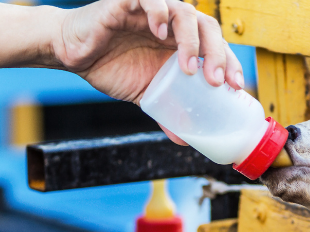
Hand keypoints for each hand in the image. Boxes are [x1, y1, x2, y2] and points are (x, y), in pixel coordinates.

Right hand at [51, 0, 243, 144]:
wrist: (73, 54)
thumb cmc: (111, 66)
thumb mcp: (146, 93)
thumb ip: (167, 111)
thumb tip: (185, 140)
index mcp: (181, 42)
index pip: (217, 46)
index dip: (230, 63)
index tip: (235, 86)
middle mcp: (172, 24)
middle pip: (208, 27)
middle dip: (217, 54)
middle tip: (215, 80)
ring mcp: (153, 11)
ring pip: (184, 12)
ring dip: (191, 39)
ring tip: (188, 66)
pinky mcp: (128, 2)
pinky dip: (159, 12)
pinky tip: (159, 32)